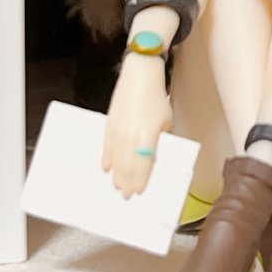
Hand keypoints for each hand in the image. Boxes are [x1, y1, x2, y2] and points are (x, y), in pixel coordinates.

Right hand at [101, 54, 172, 197]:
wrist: (140, 77)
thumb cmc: (156, 98)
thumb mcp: (165, 122)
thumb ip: (158, 140)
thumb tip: (152, 155)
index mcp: (147, 138)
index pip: (142, 166)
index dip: (140, 181)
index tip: (139, 191)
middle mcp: (130, 137)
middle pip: (127, 167)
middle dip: (127, 182)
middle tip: (126, 195)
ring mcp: (118, 131)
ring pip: (115, 160)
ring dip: (116, 174)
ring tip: (117, 186)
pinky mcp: (109, 124)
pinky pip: (106, 147)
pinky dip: (107, 158)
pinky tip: (106, 167)